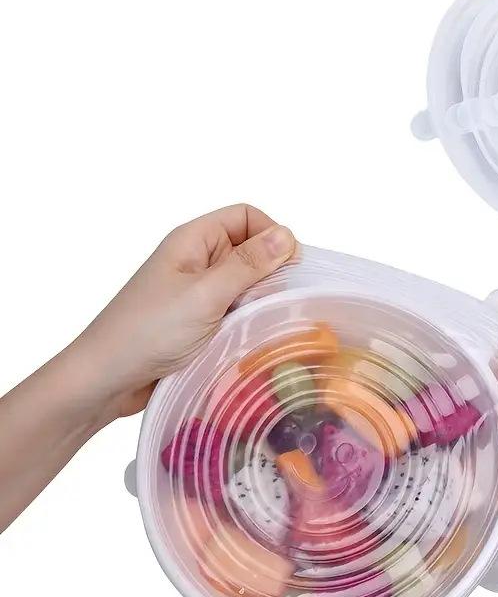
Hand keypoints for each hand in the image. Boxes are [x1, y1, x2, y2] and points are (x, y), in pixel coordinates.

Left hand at [72, 204, 295, 419]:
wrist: (106, 379)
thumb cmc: (149, 331)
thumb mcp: (205, 294)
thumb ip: (248, 264)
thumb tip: (287, 235)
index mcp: (193, 240)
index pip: (246, 217)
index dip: (272, 235)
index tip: (291, 268)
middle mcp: (197, 260)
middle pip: (249, 250)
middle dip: (270, 271)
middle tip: (283, 300)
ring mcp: (197, 291)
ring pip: (245, 283)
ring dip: (260, 299)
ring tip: (270, 321)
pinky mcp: (199, 320)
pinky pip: (235, 310)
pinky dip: (248, 320)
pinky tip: (255, 336)